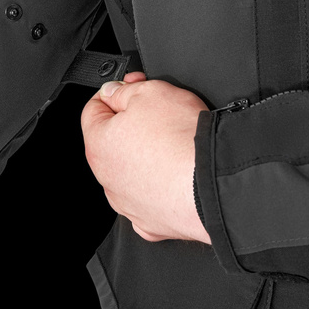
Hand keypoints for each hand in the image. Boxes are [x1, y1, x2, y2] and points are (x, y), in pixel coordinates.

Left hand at [80, 72, 210, 243]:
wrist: (215, 182)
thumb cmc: (182, 140)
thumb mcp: (150, 92)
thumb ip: (123, 91)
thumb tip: (112, 92)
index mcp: (99, 144)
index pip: (94, 109)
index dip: (116, 92)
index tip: (134, 87)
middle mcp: (107, 179)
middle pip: (112, 141)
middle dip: (132, 124)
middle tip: (159, 113)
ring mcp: (128, 203)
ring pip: (131, 171)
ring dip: (146, 155)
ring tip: (173, 144)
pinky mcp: (151, 221)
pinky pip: (150, 196)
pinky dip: (160, 184)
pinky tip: (176, 172)